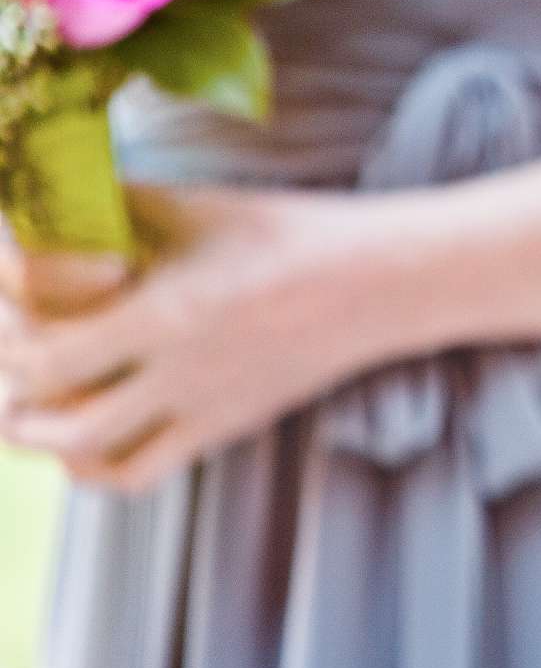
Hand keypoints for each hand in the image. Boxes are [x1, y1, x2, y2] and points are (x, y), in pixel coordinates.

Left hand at [0, 185, 432, 490]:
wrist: (377, 282)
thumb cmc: (286, 233)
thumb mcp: (197, 207)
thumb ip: (117, 205)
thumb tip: (51, 197)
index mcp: (167, 314)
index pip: (49, 357)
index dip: (9, 345)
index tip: (7, 313)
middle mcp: (181, 374)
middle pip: (61, 419)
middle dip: (13, 401)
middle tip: (8, 370)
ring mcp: (205, 408)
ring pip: (95, 459)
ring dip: (46, 439)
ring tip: (26, 412)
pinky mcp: (227, 426)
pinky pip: (142, 470)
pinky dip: (96, 466)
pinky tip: (81, 441)